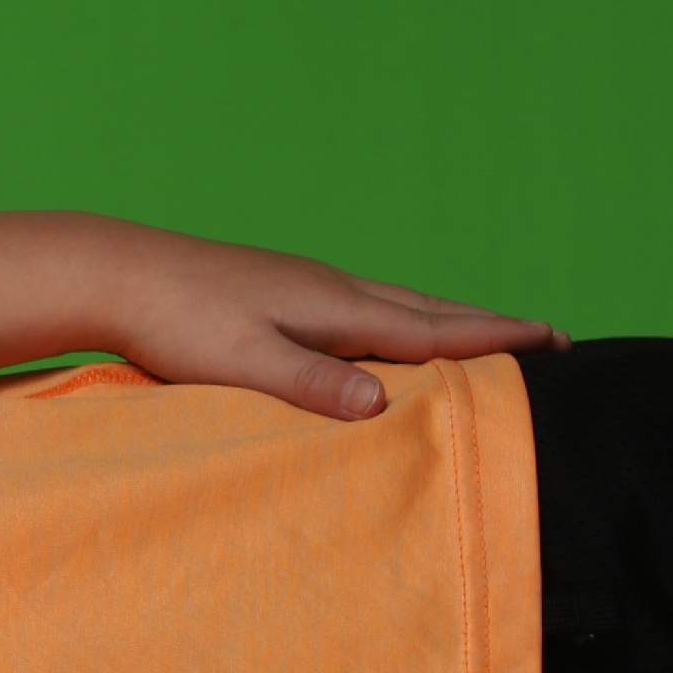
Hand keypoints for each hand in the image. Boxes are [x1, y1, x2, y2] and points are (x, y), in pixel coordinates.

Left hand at [99, 227, 564, 420]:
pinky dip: (403, 317)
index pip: (435, 328)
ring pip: (398, 303)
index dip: (497, 339)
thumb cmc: (173, 322)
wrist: (116, 272)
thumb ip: (311, 383)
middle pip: (431, 309)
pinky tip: (388, 328)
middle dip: (491, 326)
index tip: (556, 342)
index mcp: (335, 307)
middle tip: (552, 337)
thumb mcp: (243, 361)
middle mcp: (332, 288)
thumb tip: (383, 401)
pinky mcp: (280, 288)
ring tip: (487, 332)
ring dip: (450, 318)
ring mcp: (306, 284)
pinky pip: (365, 305)